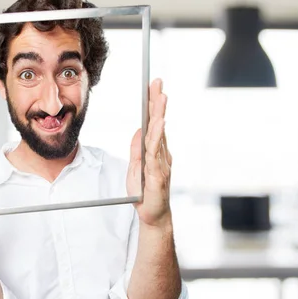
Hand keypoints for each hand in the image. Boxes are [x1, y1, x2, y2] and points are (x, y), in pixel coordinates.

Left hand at [127, 79, 172, 228]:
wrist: (152, 216)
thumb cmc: (145, 193)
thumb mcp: (135, 167)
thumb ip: (137, 149)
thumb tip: (139, 129)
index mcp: (156, 151)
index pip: (154, 123)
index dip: (153, 104)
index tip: (153, 86)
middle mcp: (162, 154)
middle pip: (159, 123)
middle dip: (158, 101)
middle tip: (158, 82)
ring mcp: (162, 163)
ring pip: (159, 134)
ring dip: (159, 114)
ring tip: (161, 97)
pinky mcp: (158, 174)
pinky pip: (156, 152)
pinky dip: (158, 137)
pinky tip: (159, 124)